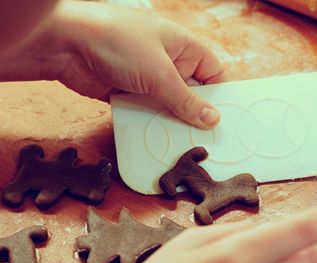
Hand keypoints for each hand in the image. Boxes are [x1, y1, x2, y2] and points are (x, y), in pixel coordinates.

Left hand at [51, 1, 225, 128]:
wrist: (66, 45)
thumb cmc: (117, 42)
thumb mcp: (159, 73)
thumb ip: (185, 99)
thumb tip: (212, 118)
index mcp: (183, 47)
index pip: (212, 72)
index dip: (220, 94)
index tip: (225, 119)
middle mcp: (168, 62)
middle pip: (191, 92)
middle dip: (196, 113)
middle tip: (204, 138)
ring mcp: (147, 78)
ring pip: (168, 104)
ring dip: (172, 121)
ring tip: (182, 143)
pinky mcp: (129, 92)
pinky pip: (148, 111)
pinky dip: (151, 123)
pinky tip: (157, 139)